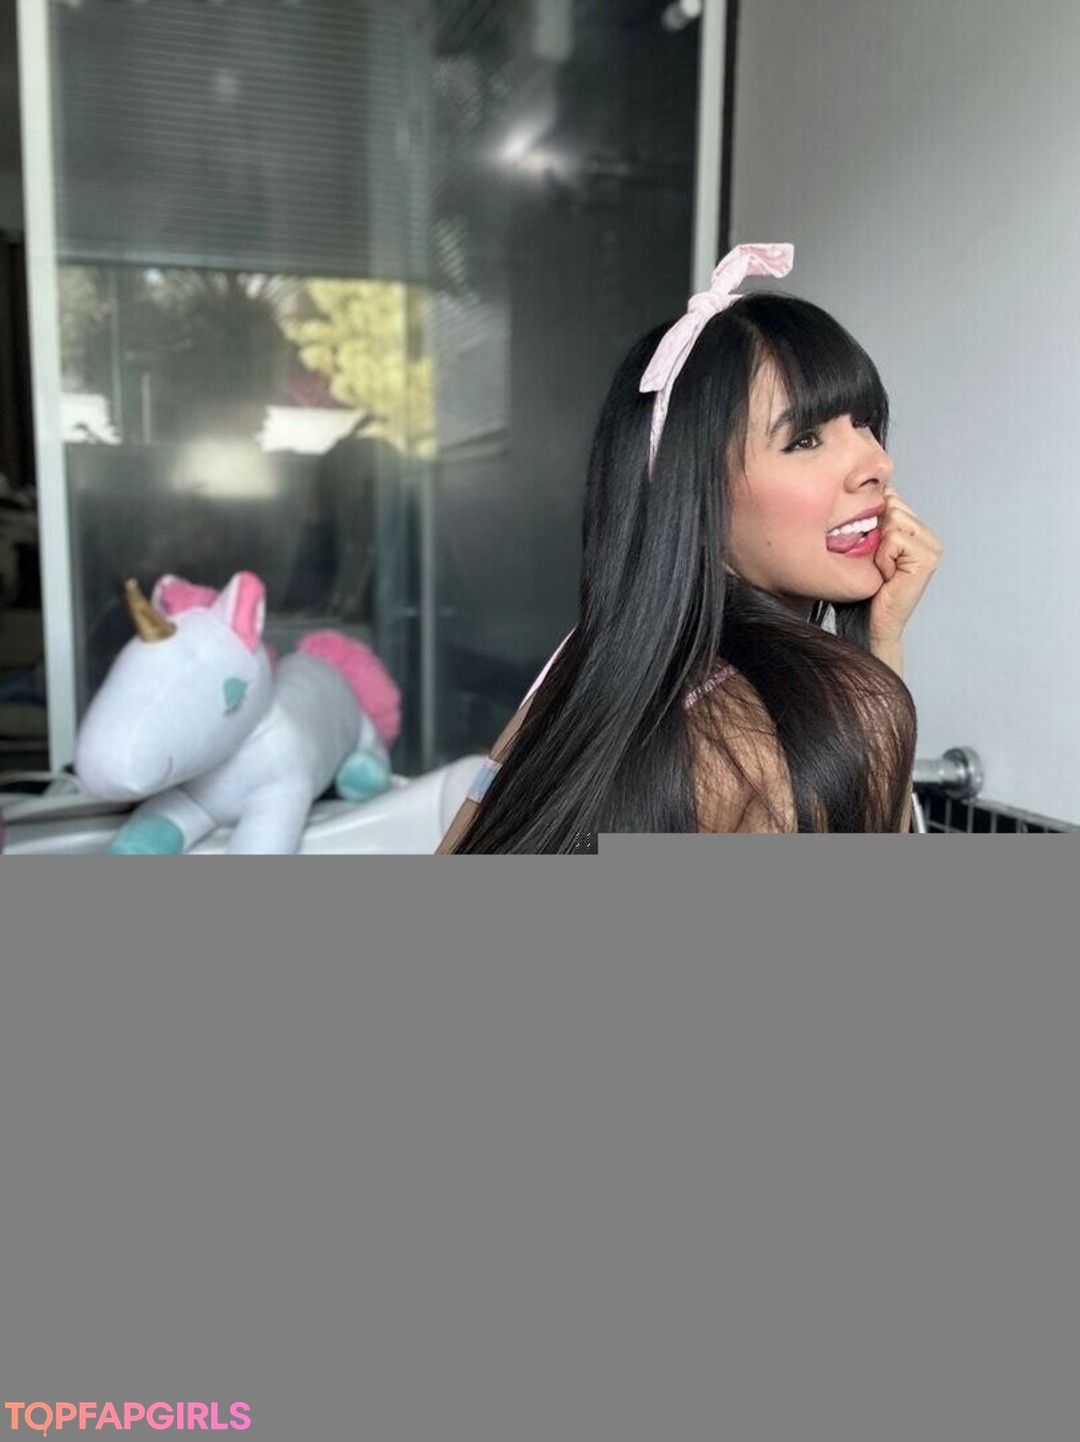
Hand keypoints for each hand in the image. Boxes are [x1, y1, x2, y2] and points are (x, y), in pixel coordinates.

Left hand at [868, 483, 942, 644]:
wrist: (872, 622)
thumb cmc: (866, 587)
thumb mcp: (868, 545)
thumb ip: (875, 520)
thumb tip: (868, 487)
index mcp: (915, 530)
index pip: (892, 498)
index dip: (874, 520)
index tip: (872, 549)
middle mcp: (928, 536)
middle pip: (892, 506)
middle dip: (876, 533)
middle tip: (877, 562)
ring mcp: (932, 547)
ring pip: (894, 519)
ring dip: (879, 546)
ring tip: (882, 569)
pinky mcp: (928, 558)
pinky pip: (895, 539)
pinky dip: (883, 557)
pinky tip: (887, 576)